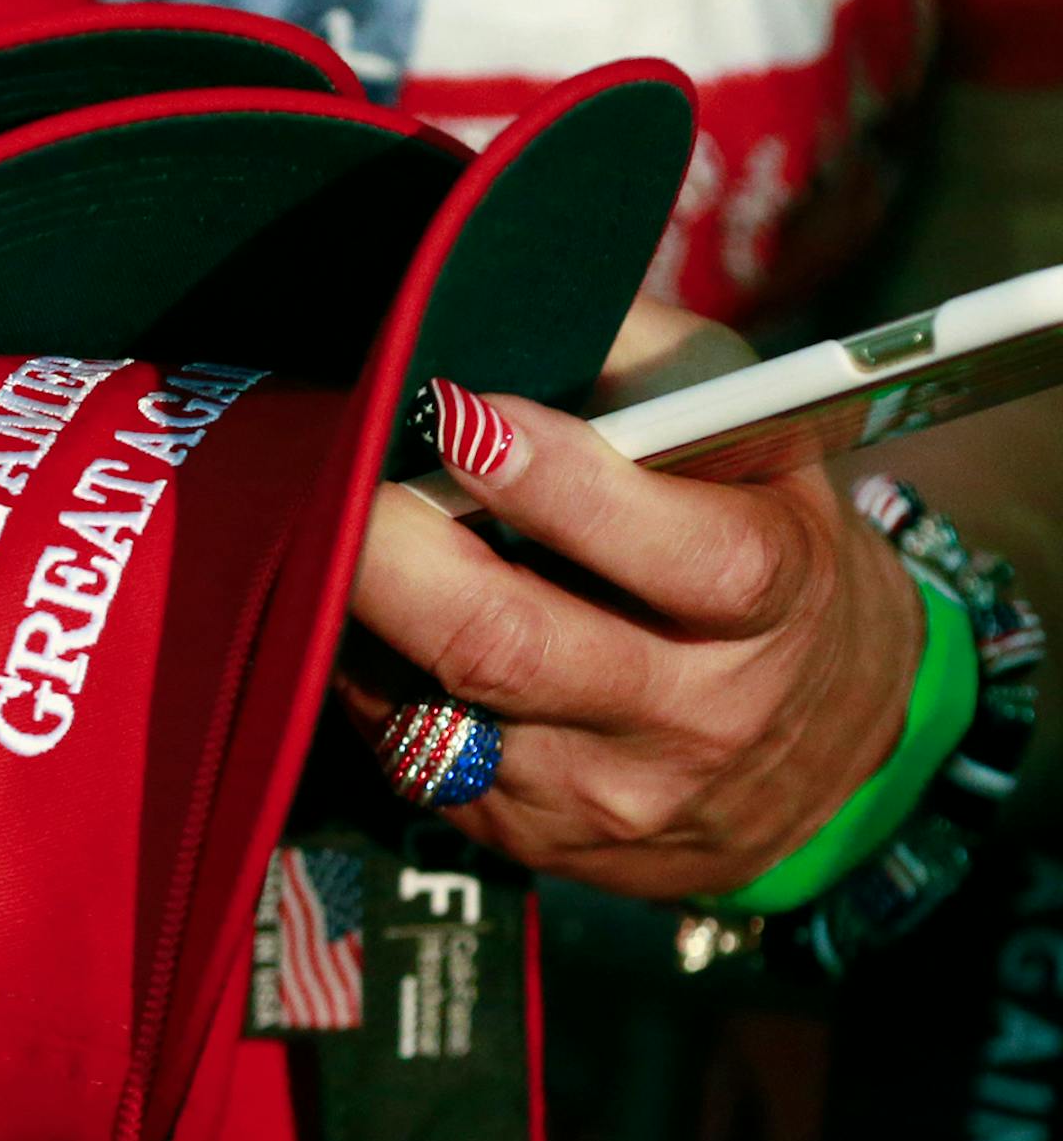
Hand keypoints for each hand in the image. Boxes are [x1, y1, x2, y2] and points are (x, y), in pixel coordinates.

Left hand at [341, 305, 925, 898]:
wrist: (820, 744)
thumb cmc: (757, 536)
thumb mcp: (749, 437)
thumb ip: (645, 366)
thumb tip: (499, 297)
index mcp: (771, 597)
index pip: (681, 555)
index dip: (560, 483)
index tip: (458, 411)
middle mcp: (692, 712)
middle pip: (509, 647)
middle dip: (395, 556)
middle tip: (331, 472)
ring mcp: (603, 795)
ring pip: (433, 712)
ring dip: (356, 618)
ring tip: (320, 531)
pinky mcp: (528, 843)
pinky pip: (406, 754)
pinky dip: (363, 677)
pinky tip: (353, 616)